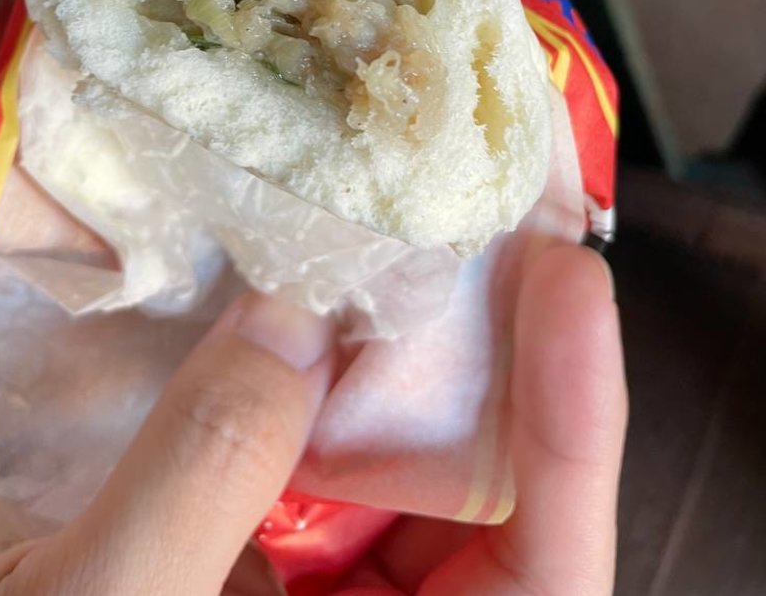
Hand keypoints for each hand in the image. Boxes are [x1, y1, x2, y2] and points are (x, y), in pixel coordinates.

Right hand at [0, 245, 623, 594]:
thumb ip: (204, 474)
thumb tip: (291, 319)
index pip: (535, 581)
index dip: (571, 436)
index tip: (567, 285)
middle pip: (466, 497)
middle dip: (485, 356)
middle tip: (489, 217)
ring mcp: (276, 582)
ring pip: (370, 458)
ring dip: (384, 347)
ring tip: (411, 222)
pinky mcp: (207, 539)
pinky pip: (275, 440)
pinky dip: (284, 361)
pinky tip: (286, 278)